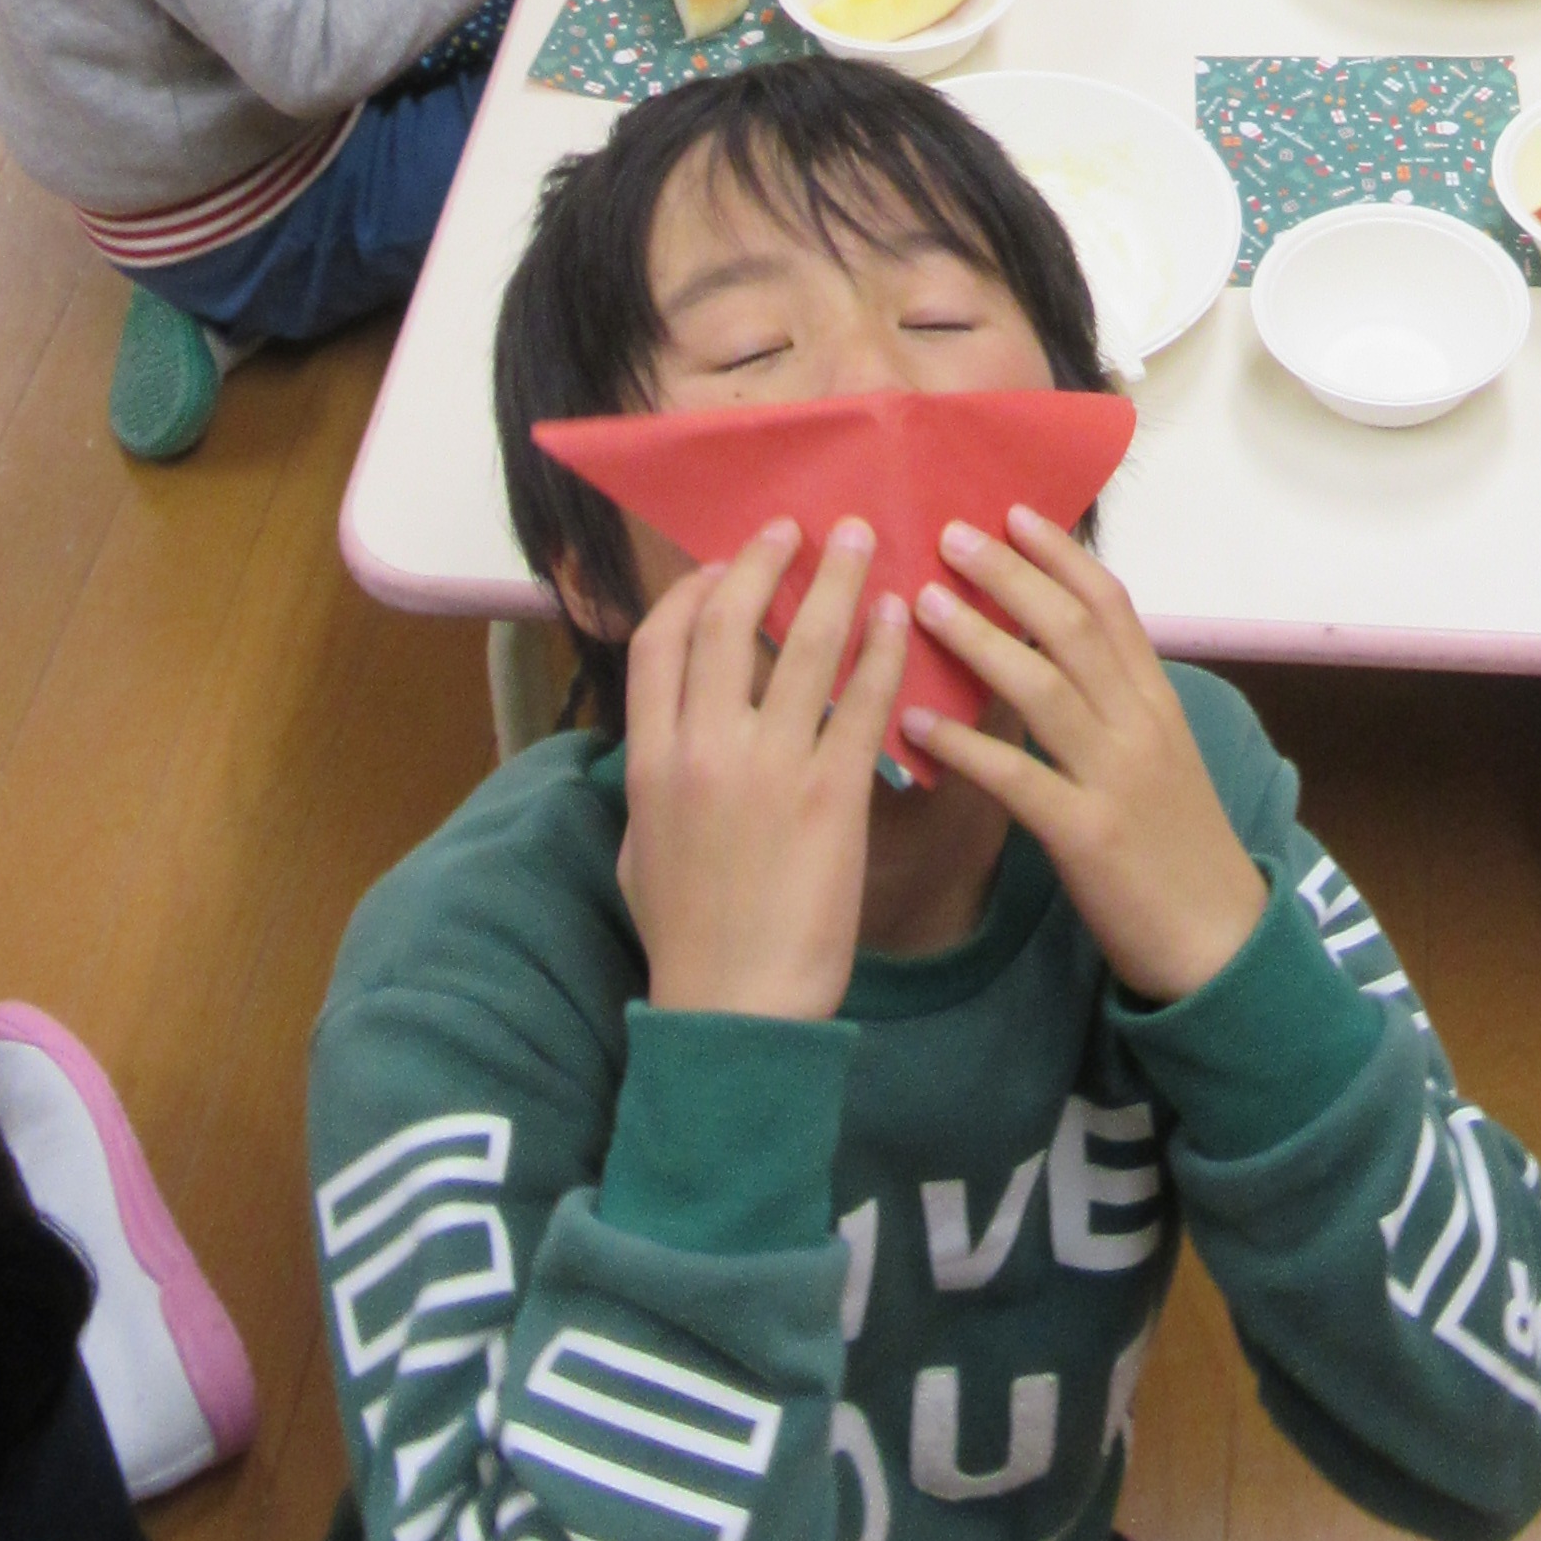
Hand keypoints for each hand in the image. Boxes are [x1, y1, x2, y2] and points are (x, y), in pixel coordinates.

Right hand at [618, 522, 909, 1021]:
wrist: (735, 1011)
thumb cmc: (686, 940)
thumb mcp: (638, 850)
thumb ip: (650, 780)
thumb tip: (659, 733)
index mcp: (650, 761)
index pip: (661, 641)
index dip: (694, 590)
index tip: (724, 563)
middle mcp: (704, 751)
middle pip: (728, 621)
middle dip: (765, 560)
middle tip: (800, 529)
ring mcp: (771, 770)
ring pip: (806, 645)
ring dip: (839, 581)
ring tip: (865, 540)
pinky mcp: (835, 797)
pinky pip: (865, 702)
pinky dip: (884, 650)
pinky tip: (902, 619)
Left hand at [907, 510, 1268, 1007]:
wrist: (1219, 943)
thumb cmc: (1178, 849)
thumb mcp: (1161, 760)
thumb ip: (1115, 707)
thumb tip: (1051, 655)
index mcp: (1158, 702)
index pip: (1113, 606)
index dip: (1062, 555)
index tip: (1015, 513)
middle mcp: (1141, 725)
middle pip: (1073, 629)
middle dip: (1011, 575)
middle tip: (952, 534)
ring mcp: (1116, 777)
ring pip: (1044, 688)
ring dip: (979, 640)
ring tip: (923, 603)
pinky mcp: (1088, 835)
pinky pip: (1018, 778)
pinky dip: (964, 747)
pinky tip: (915, 726)